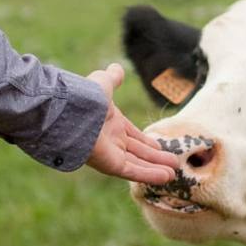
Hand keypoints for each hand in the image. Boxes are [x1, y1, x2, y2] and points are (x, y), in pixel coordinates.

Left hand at [86, 63, 177, 183]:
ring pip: (138, 163)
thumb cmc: (86, 97)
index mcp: (111, 123)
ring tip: (173, 173)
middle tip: (173, 163)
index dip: (146, 141)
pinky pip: (133, 171)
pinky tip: (165, 177)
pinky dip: (149, 175)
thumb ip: (112, 78)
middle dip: (156, 158)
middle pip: (138, 152)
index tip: (159, 146)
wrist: (72, 113)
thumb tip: (117, 67)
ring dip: (155, 168)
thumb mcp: (103, 83)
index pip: (133, 135)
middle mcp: (111, 140)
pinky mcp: (111, 165)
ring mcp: (111, 154)